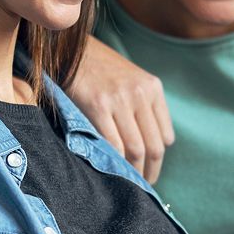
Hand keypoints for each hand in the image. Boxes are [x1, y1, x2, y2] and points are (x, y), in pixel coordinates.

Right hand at [66, 37, 174, 181]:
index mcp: (152, 88)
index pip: (166, 136)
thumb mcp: (128, 80)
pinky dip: (114, 161)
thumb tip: (147, 147)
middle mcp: (140, 93)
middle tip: (141, 188)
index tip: (149, 172)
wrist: (67, 45)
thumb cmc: (96, 68)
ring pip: (136, 149)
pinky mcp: (98, 105)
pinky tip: (110, 170)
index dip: (158, 159)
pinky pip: (113, 143)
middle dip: (149, 173)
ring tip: (127, 184)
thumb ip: (140, 107)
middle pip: (154, 146)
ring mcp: (120, 99)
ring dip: (133, 172)